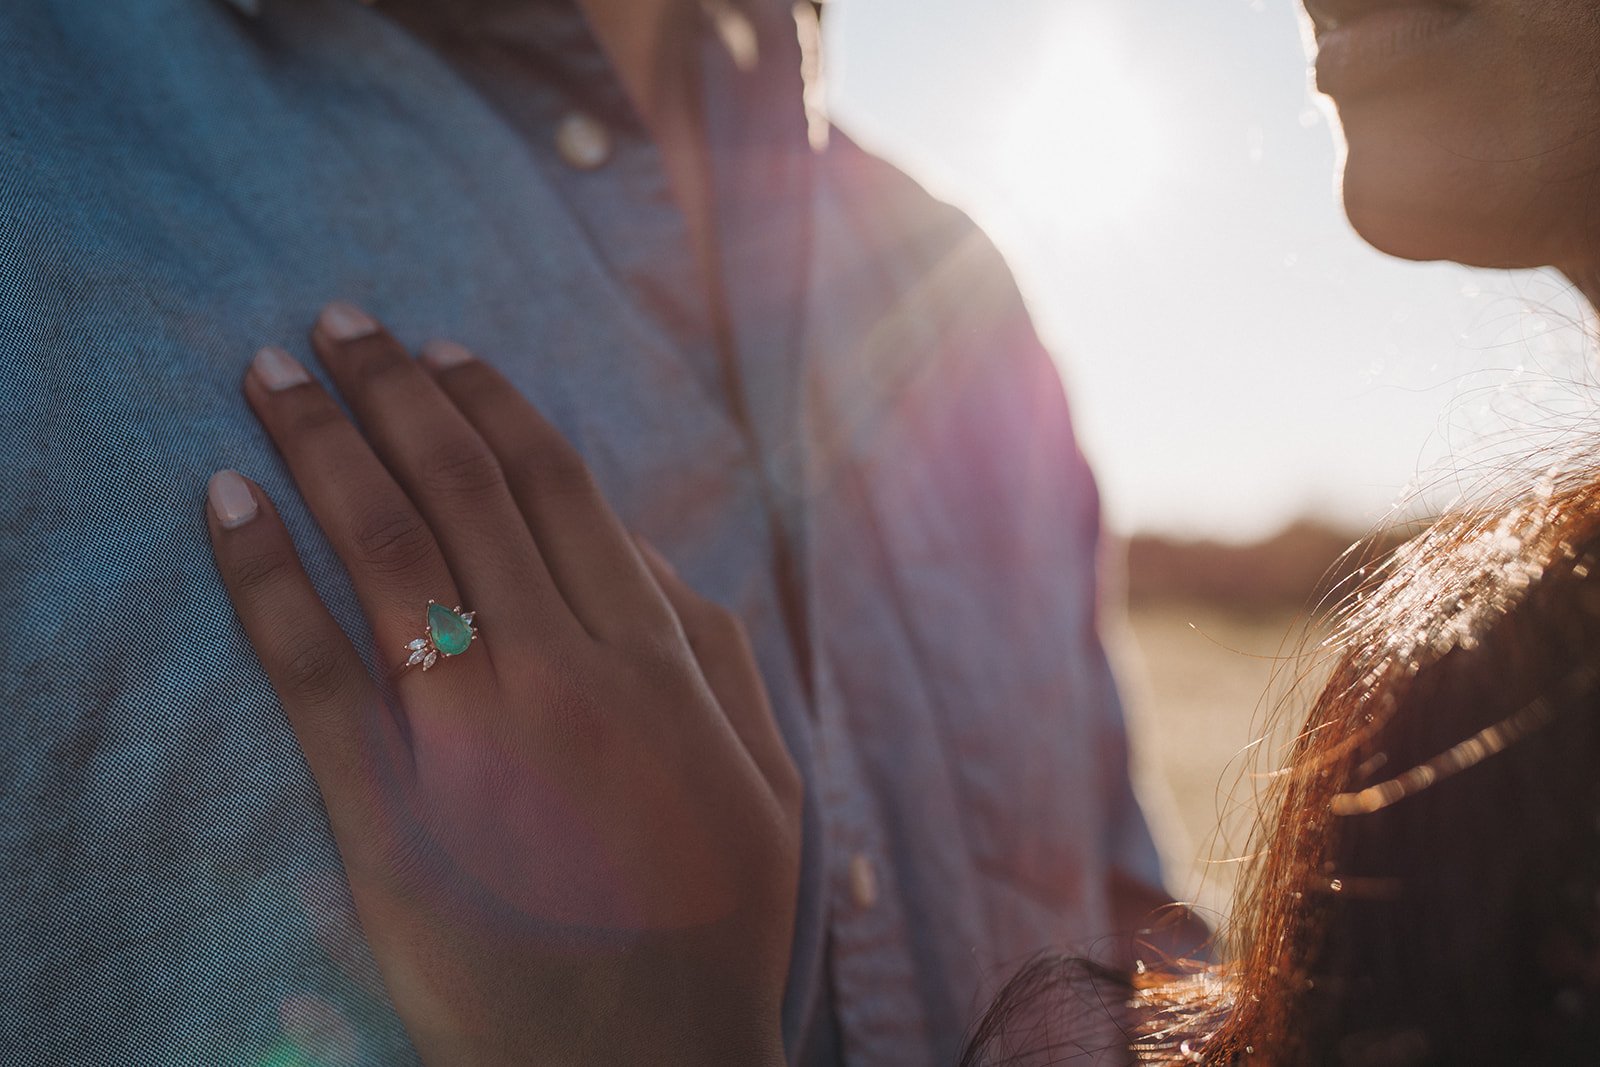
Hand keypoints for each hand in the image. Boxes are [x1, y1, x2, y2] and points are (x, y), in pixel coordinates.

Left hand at [204, 303, 801, 1065]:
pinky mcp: (391, 810)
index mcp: (659, 657)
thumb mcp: (766, 777)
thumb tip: (642, 548)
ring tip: (267, 374)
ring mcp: (476, 736)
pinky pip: (311, 664)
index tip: (441, 348)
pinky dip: (261, 571)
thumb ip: (715, 649)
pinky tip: (224, 503)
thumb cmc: (716, 923)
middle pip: (459, 488)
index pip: (558, 486)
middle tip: (333, 322)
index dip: (490, 401)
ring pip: (385, 545)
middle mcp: (566, 669)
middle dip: (389, 387)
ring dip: (317, 441)